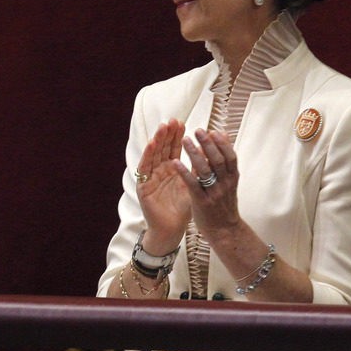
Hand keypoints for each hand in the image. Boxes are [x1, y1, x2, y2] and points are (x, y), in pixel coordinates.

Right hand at [135, 119, 191, 251]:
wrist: (172, 229)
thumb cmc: (182, 209)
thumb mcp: (193, 185)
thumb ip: (197, 168)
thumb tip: (207, 150)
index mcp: (171, 170)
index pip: (173, 148)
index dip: (177, 136)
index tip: (182, 123)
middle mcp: (159, 171)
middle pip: (162, 149)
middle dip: (167, 134)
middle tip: (172, 120)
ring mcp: (150, 178)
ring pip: (153, 155)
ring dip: (157, 140)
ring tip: (162, 128)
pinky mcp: (143, 187)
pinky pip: (145, 169)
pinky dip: (147, 156)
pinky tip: (151, 145)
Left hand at [175, 128, 241, 241]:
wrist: (225, 231)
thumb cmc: (223, 204)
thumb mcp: (229, 182)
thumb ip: (225, 160)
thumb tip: (223, 136)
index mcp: (232, 178)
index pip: (230, 156)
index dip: (222, 143)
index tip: (213, 131)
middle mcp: (225, 184)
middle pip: (218, 160)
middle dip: (208, 144)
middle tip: (198, 130)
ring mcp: (214, 193)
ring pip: (205, 170)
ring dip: (194, 154)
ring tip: (185, 140)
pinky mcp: (201, 202)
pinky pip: (192, 185)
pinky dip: (184, 172)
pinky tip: (176, 162)